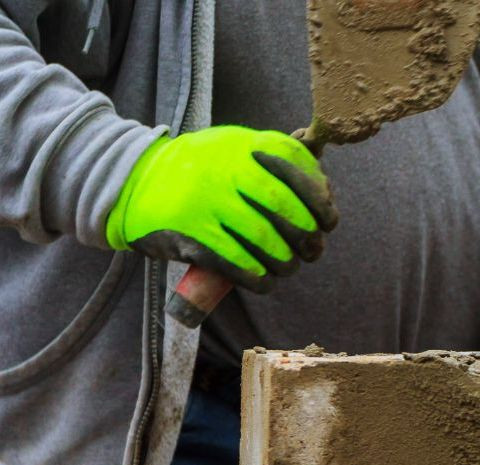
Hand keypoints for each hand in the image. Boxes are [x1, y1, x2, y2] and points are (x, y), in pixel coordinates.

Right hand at [106, 126, 335, 292]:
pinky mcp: (188, 234)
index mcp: (241, 146)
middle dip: (307, 235)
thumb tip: (323, 187)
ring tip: (287, 266)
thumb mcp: (231, 147)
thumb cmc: (196, 169)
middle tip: (312, 249)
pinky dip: (255, 277)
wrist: (130, 180)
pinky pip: (233, 261)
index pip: (296, 170)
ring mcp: (205, 202)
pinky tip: (264, 282)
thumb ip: (274, 159)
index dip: (320, 200)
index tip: (329, 221)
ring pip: (262, 239)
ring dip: (284, 261)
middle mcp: (225, 171)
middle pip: (284, 208)